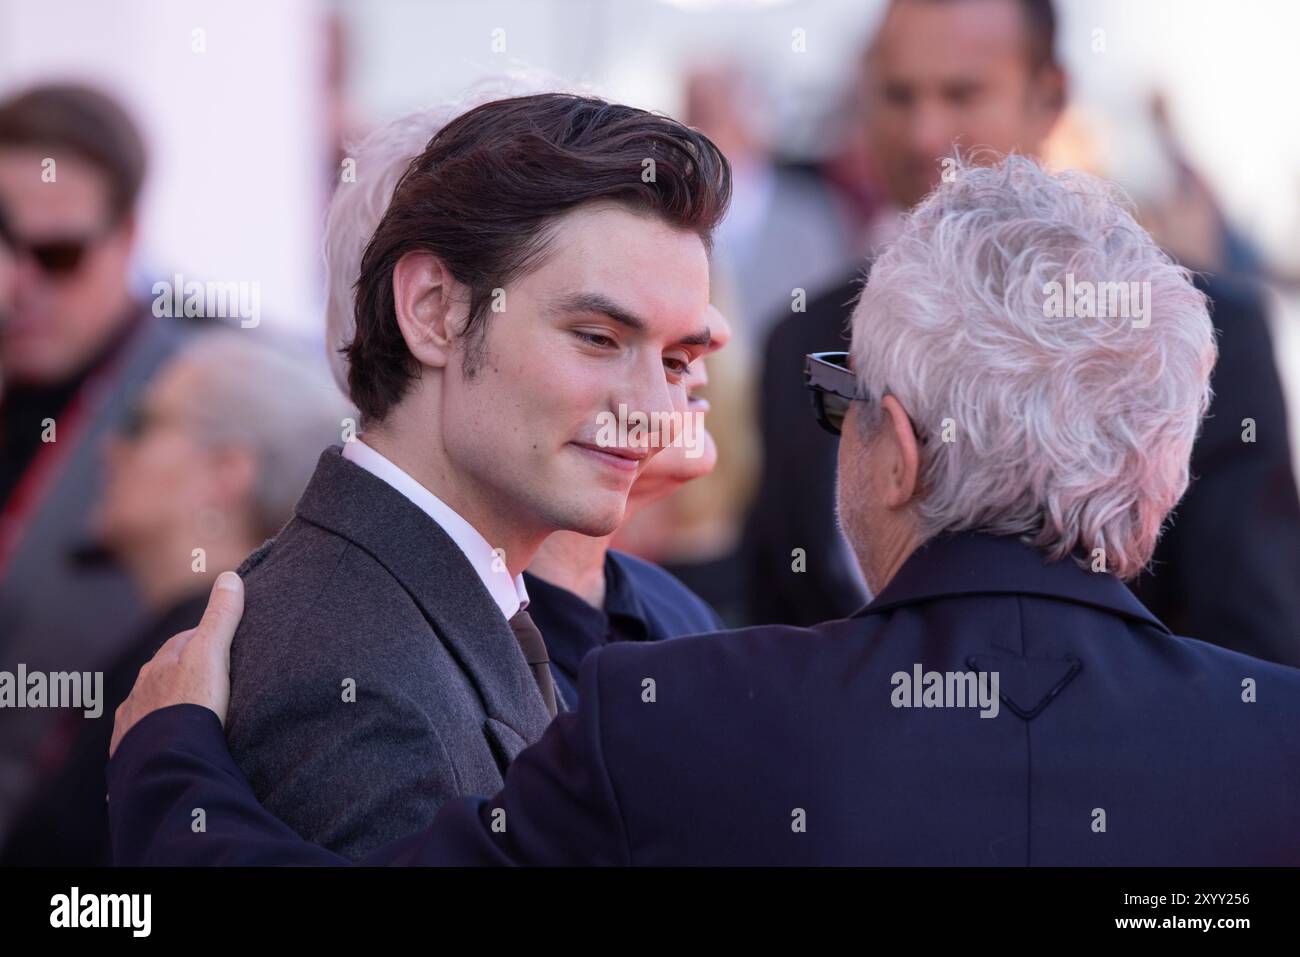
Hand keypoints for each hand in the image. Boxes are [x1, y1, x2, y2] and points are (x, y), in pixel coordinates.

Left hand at [109, 571, 243, 757]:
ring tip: (192, 719)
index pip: (185, 641)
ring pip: (151, 707)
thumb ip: (221, 617)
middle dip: (184, 674)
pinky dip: (155, 739)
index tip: (227, 646)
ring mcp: (132, 722)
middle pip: (165, 673)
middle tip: (214, 683)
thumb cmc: (191, 704)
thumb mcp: (212, 654)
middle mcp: (141, 689)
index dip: (207, 640)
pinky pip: (143, 740)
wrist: (165, 761)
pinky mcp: (130, 752)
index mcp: (161, 663)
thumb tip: (230, 576)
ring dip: (167, 708)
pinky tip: (167, 747)